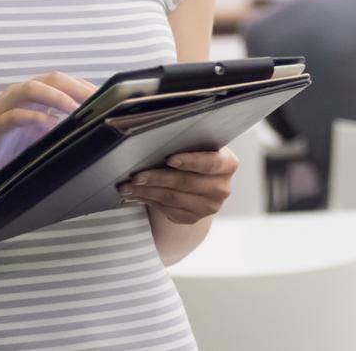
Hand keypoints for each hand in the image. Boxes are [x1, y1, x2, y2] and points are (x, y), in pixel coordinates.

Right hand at [0, 71, 95, 191]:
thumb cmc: (10, 151)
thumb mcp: (41, 136)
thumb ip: (61, 126)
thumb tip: (96, 126)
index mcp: (32, 94)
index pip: (63, 80)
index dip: (85, 85)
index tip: (108, 97)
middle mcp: (18, 94)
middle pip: (51, 78)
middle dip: (76, 86)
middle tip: (96, 100)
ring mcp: (4, 107)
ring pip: (32, 88)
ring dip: (57, 96)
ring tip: (75, 108)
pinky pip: (15, 116)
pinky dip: (34, 118)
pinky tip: (50, 126)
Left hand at [119, 148, 238, 223]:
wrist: (199, 179)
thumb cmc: (196, 154)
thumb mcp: (198, 145)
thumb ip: (186, 142)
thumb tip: (155, 138)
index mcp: (228, 164)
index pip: (210, 163)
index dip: (190, 161)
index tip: (168, 158)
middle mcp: (221, 188)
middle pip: (186, 183)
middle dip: (157, 178)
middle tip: (135, 176)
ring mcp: (208, 207)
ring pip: (173, 199)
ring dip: (147, 192)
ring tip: (127, 186)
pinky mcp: (193, 218)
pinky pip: (167, 210)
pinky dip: (149, 201)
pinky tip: (136, 195)